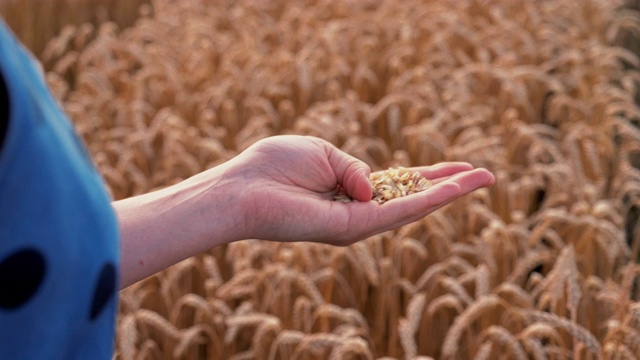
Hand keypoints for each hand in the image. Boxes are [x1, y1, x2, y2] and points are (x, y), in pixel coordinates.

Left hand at [115, 135, 494, 285]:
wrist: (243, 188)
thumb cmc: (275, 166)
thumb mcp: (323, 154)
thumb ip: (354, 168)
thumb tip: (374, 185)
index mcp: (350, 189)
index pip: (399, 183)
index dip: (429, 175)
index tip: (459, 167)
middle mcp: (358, 210)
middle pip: (413, 197)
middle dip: (450, 186)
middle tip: (486, 176)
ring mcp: (357, 222)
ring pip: (413, 207)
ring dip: (450, 192)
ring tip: (483, 178)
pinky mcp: (351, 228)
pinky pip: (396, 211)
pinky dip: (426, 199)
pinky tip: (453, 188)